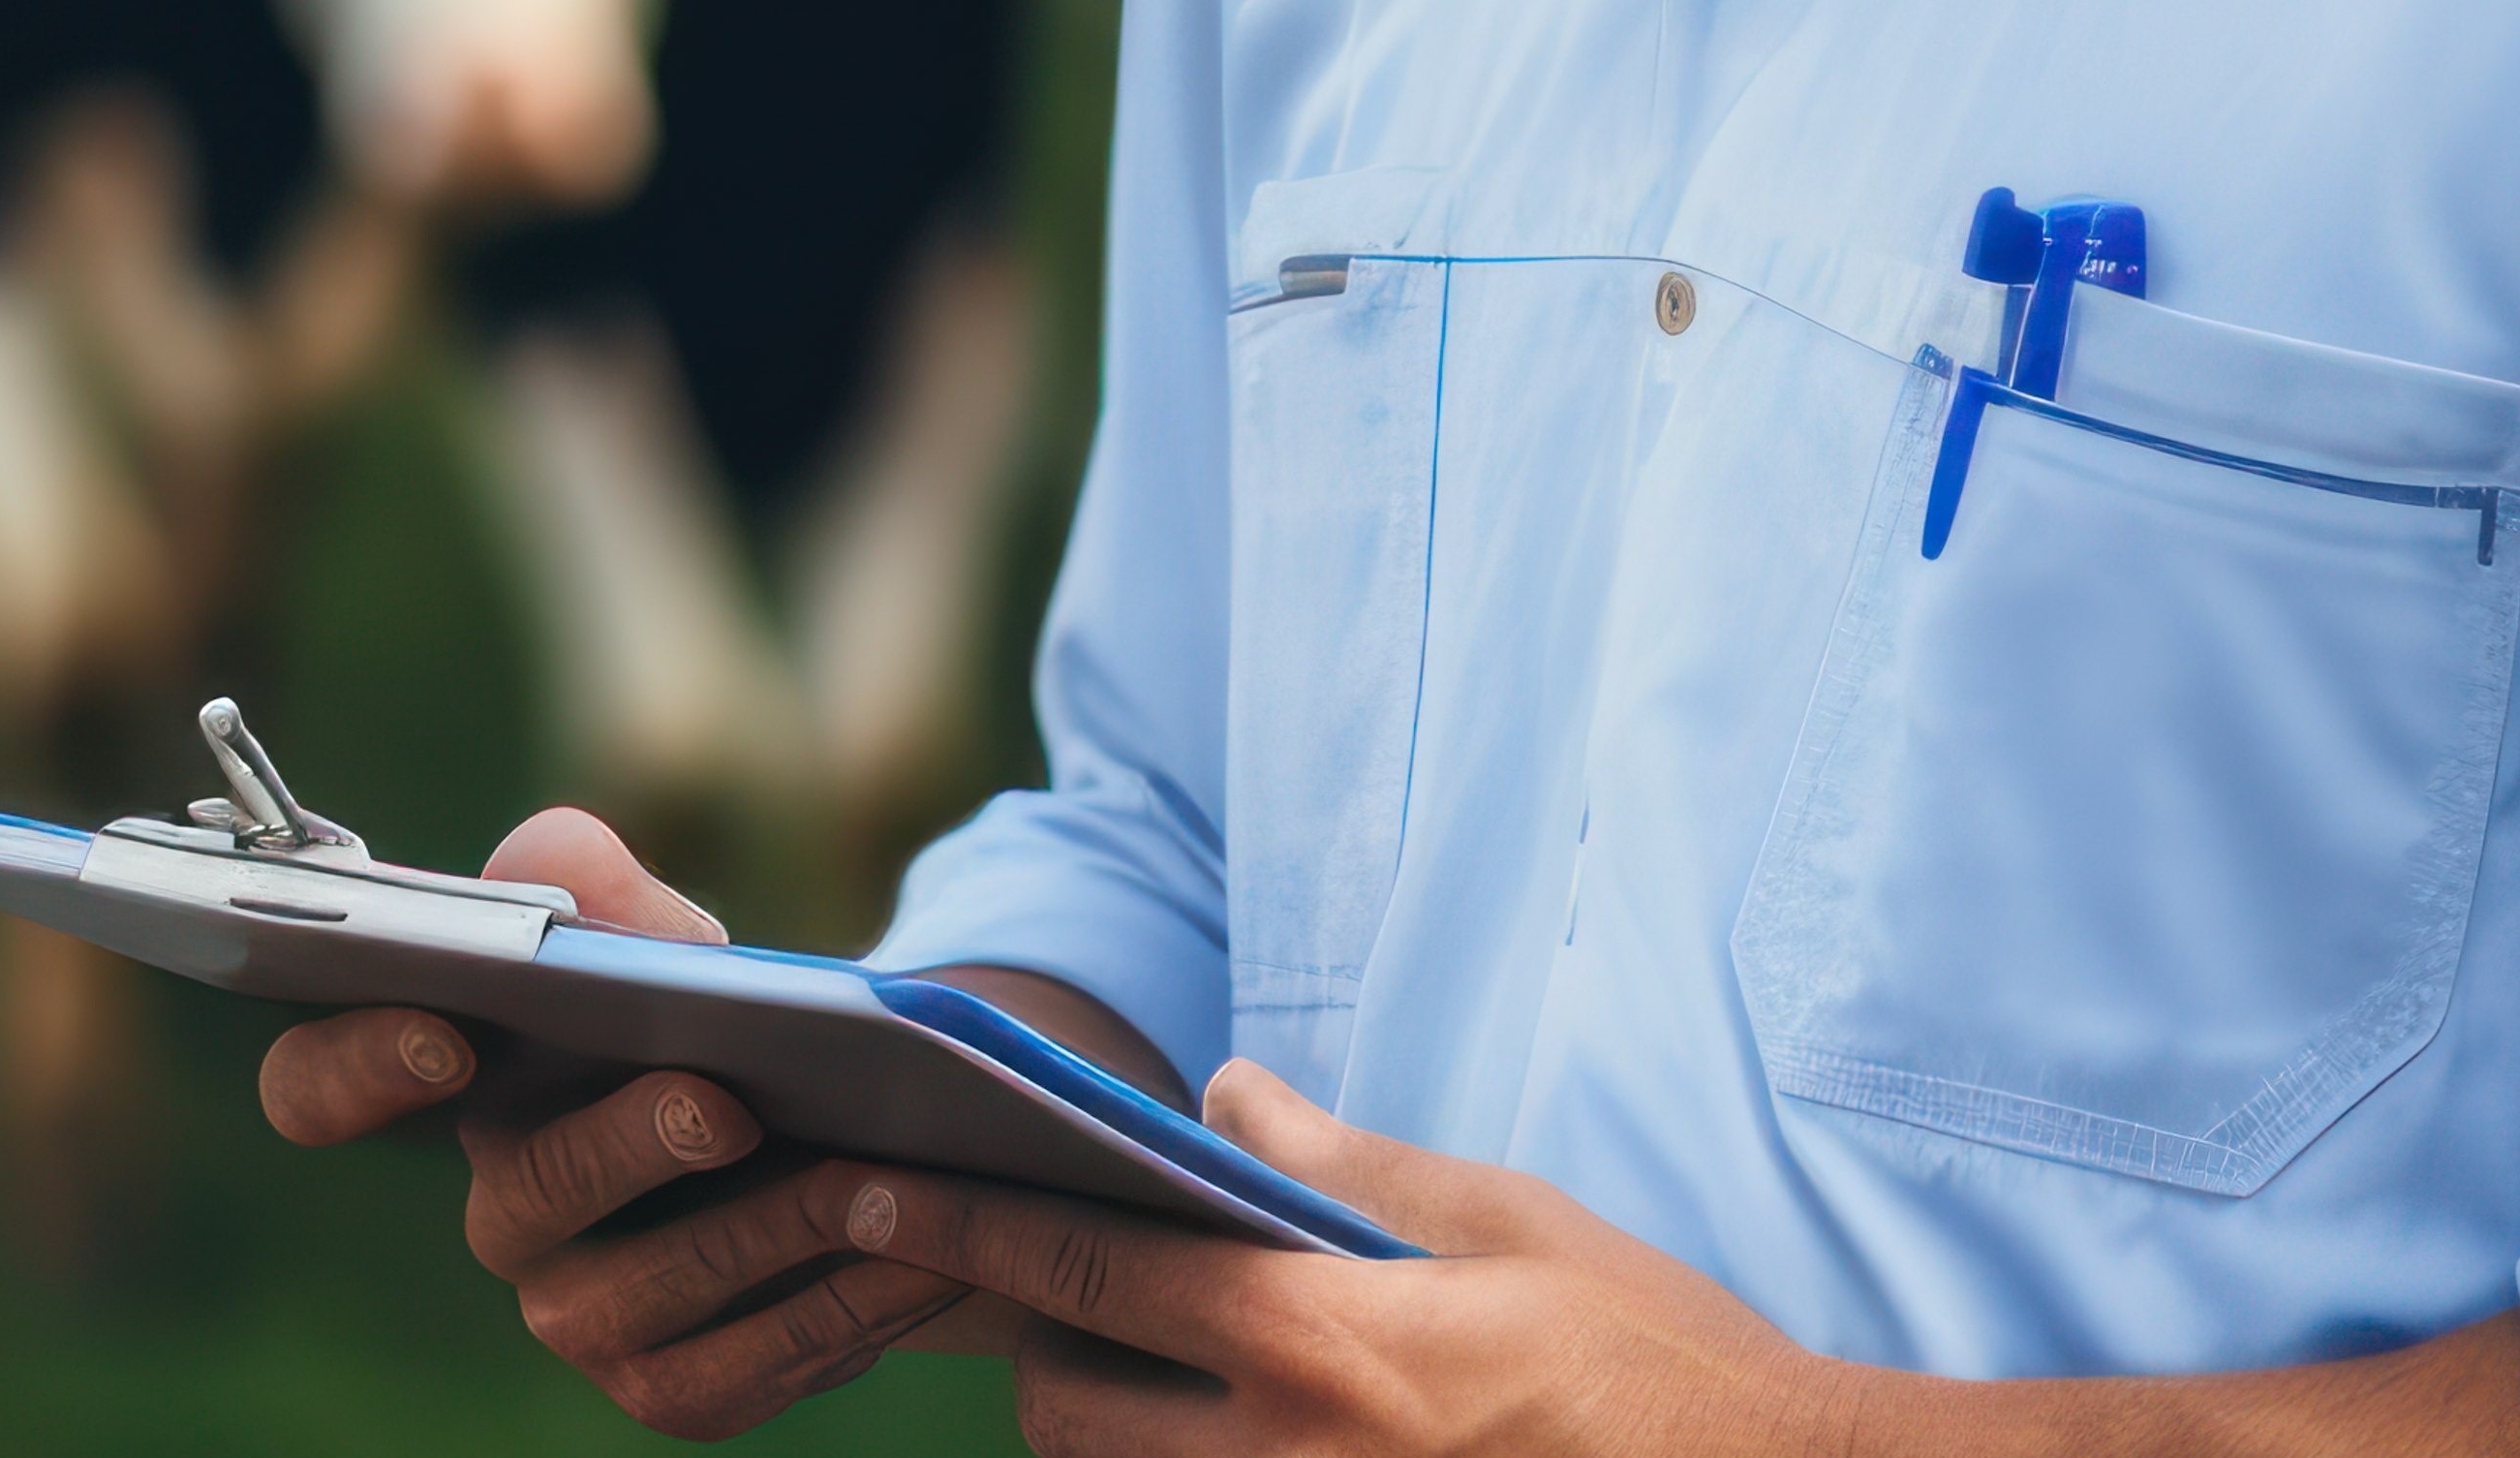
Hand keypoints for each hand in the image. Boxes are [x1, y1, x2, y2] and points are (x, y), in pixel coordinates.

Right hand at [248, 806, 976, 1440]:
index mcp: (457, 1092)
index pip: (322, 1089)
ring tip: (875, 1176)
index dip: (357, 1064)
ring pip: (648, 1294)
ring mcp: (580, 1317)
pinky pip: (742, 1369)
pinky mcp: (674, 1388)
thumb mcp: (669, 943)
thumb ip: (605, 891)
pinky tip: (911, 1254)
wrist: (832, 1131)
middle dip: (621, 1145)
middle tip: (723, 1101)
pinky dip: (835, 1312)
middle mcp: (501, 1217)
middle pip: (523, 1198)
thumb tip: (550, 856)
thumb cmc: (711, 1019)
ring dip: (767, 1229)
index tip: (445, 1030)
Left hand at [836, 1061, 1854, 1457]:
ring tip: (1132, 1357)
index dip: (960, 1226)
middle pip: (1062, 1408)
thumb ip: (1341, 1161)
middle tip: (1048, 1280)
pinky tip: (1223, 1426)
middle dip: (1031, 1339)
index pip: (1084, 1274)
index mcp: (1323, 1345)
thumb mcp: (1507, 1219)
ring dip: (1101, 1425)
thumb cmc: (1651, 1354)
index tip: (868, 1186)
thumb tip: (1215, 1095)